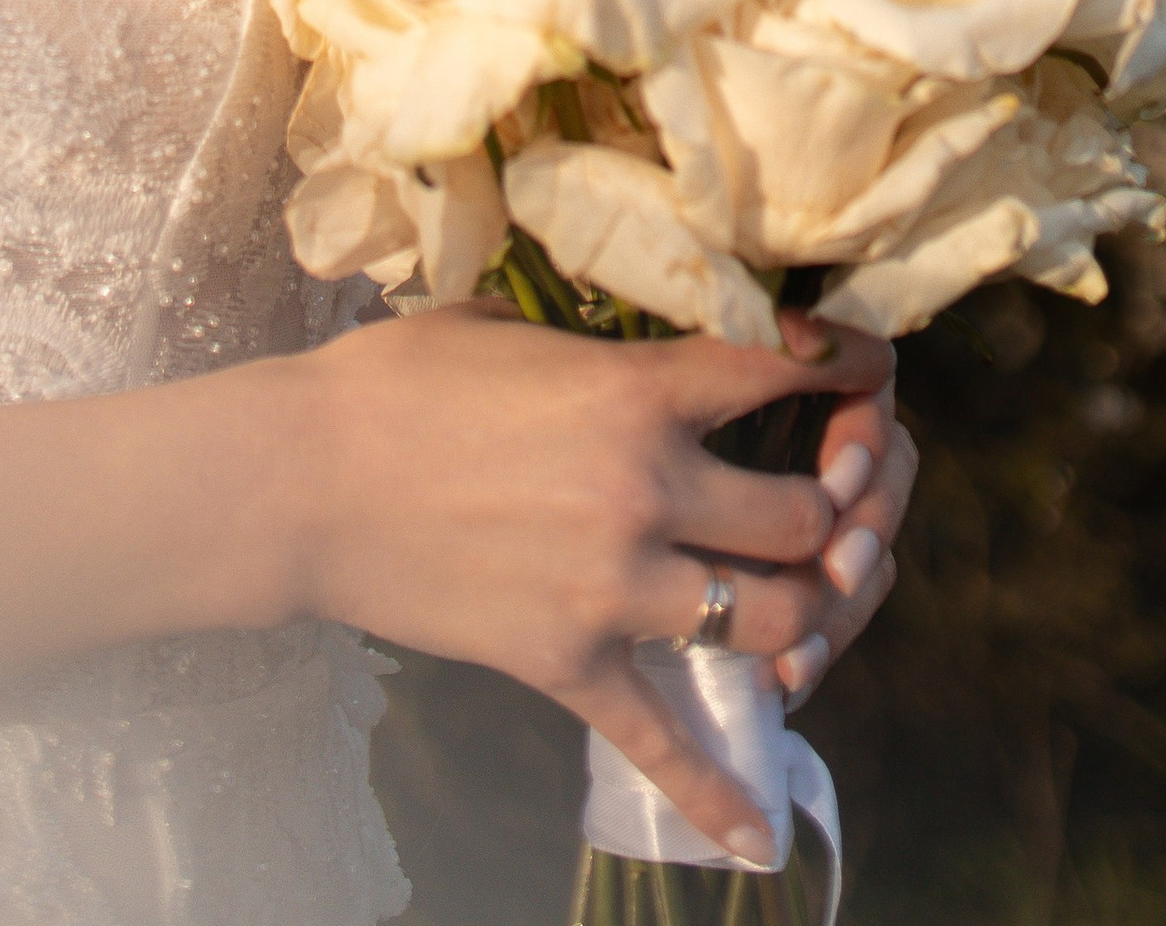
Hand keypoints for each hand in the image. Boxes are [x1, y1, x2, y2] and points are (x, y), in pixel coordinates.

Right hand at [279, 301, 897, 865]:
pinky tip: (758, 837)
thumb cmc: (389, 383)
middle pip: (801, 516)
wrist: (300, 479)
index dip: (843, 369)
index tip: (865, 373)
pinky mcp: (567, 661)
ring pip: (769, 619)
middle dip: (831, 514)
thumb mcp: (500, 329)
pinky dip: (714, 793)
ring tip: (800, 608)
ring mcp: (611, 584)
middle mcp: (644, 488)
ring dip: (800, 615)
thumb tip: (625, 343)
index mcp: (634, 391)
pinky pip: (661, 739)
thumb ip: (586, 344)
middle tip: (826, 513)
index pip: (779, 371)